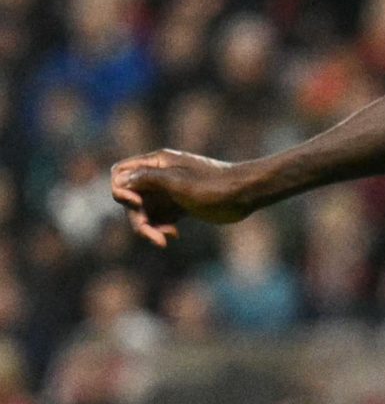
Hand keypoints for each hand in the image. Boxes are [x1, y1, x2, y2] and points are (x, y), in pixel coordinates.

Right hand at [110, 151, 258, 246]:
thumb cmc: (214, 185)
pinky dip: (160, 228)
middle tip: (154, 236)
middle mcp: (158, 177)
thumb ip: (148, 180)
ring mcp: (168, 192)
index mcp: (155, 164)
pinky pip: (159, 218)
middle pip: (130, 199)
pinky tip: (173, 235)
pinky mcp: (180, 206)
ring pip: (144, 211)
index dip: (120, 190)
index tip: (135, 203)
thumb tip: (119, 182)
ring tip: (165, 239)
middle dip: (138, 218)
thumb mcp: (178, 182)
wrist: (246, 193)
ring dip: (149, 227)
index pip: (120, 174)